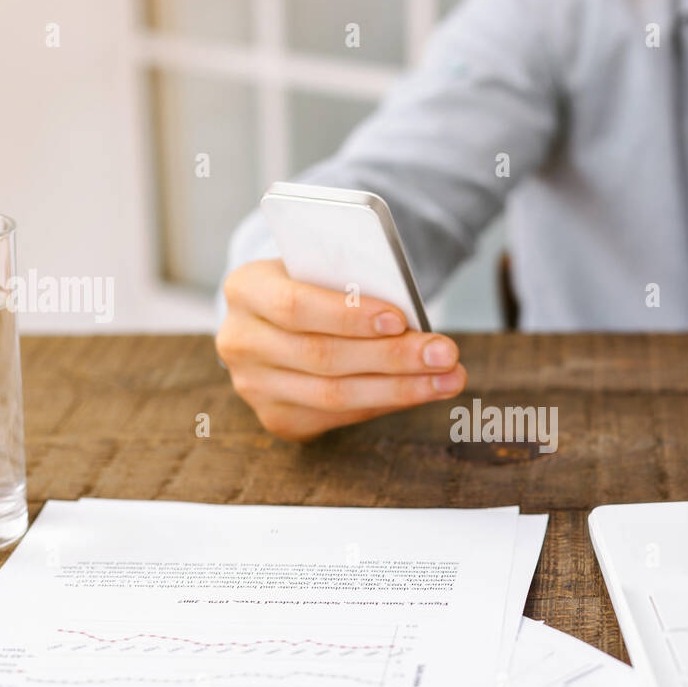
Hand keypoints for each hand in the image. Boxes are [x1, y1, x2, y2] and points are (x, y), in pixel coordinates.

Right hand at [217, 260, 467, 441]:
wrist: (277, 319)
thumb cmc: (313, 284)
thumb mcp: (320, 268)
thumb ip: (350, 282)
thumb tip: (408, 320)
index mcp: (246, 289)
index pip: (296, 306)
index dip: (350, 315)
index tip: (401, 319)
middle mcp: (240, 342)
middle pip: (323, 357)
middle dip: (392, 357)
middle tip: (445, 353)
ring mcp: (253, 387)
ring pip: (335, 395)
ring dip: (400, 388)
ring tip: (448, 378)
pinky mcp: (277, 418)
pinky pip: (339, 416)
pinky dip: (384, 403)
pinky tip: (420, 392)